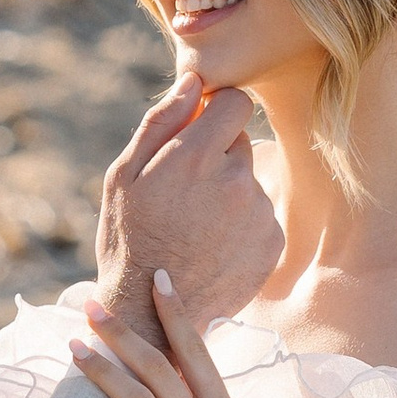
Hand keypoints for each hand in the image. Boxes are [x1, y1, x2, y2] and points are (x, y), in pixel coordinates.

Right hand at [94, 78, 278, 344]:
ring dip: (229, 191)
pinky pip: (260, 213)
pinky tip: (214, 246)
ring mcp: (258, 213)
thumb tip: (192, 80)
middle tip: (184, 193)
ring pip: (249, 178)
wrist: (152, 317)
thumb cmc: (128, 240)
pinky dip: (242, 224)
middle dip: (216, 154)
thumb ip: (161, 122)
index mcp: (194, 157)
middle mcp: (235, 180)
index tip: (200, 129)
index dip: (216, 111)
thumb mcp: (123, 177)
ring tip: (196, 226)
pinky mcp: (273, 241)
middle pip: (240, 140)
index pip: (235, 101)